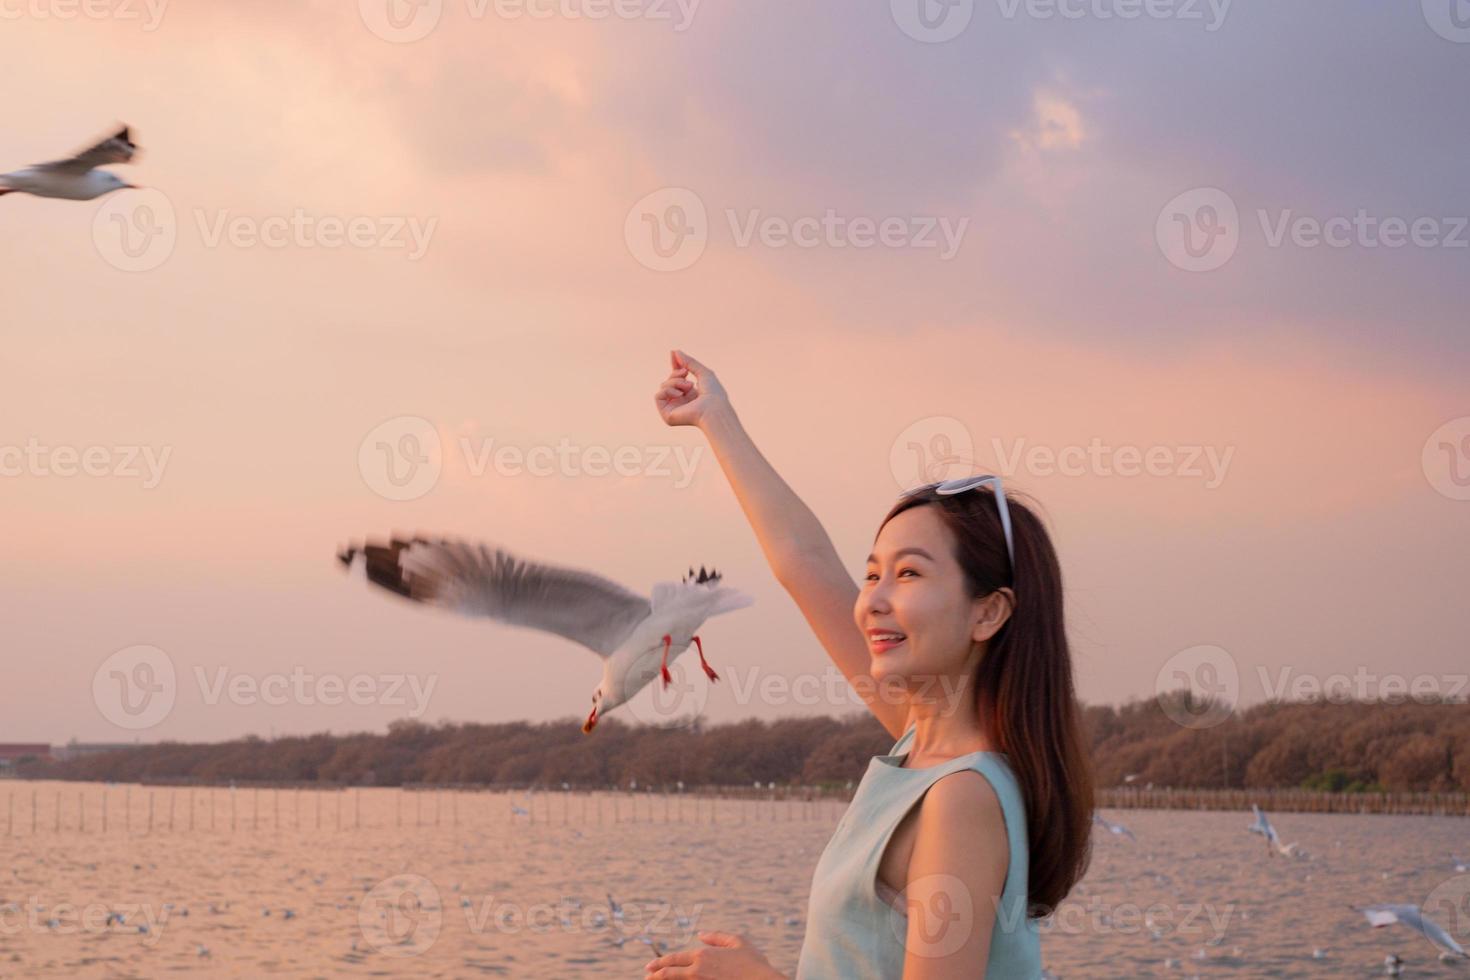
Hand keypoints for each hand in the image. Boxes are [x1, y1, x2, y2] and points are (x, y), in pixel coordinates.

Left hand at [644, 930, 784, 978]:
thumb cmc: (754, 962)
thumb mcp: (738, 941)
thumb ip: (717, 936)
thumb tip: (701, 934)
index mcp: (703, 955)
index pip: (674, 959)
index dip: (660, 963)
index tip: (650, 967)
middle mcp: (698, 970)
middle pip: (669, 973)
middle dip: (655, 974)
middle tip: (646, 976)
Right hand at [655, 349, 730, 428]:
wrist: (714, 409)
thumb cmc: (713, 394)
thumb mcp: (703, 372)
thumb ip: (689, 362)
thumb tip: (675, 352)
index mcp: (691, 395)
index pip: (677, 379)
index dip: (674, 366)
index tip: (673, 353)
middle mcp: (682, 402)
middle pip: (669, 380)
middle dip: (676, 374)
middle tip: (686, 374)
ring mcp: (674, 409)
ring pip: (663, 386)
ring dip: (674, 382)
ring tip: (688, 386)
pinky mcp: (667, 415)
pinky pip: (658, 396)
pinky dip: (667, 390)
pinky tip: (680, 394)